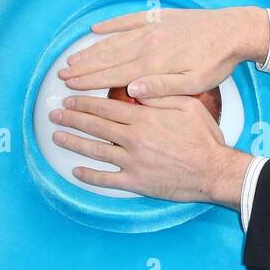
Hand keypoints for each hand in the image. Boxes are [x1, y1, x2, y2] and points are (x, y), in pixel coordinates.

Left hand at [50, 94, 251, 206]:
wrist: (213, 171)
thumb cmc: (204, 138)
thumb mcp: (188, 106)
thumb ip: (160, 95)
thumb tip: (135, 87)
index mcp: (144, 118)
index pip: (106, 108)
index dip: (85, 103)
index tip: (70, 99)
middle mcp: (133, 138)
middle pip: (95, 126)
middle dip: (72, 118)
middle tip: (55, 114)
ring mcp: (132, 162)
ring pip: (95, 150)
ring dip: (73, 142)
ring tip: (56, 136)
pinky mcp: (136, 182)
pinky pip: (107, 179)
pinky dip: (89, 176)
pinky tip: (76, 171)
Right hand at [58, 5, 268, 98]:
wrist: (233, 30)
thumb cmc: (216, 62)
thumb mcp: (194, 83)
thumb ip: (162, 88)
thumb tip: (133, 91)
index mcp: (154, 64)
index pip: (114, 75)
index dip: (90, 81)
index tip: (71, 86)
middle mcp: (148, 44)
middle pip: (108, 58)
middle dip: (84, 67)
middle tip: (62, 74)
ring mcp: (152, 29)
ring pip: (114, 41)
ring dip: (92, 50)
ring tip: (73, 58)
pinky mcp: (159, 18)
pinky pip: (129, 21)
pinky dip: (111, 25)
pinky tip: (97, 29)